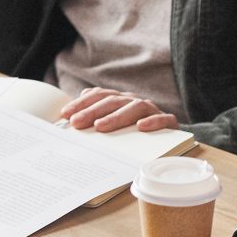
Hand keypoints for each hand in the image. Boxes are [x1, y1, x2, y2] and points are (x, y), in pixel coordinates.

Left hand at [60, 88, 179, 133]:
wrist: (171, 141)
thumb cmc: (134, 135)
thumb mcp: (114, 127)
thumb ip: (95, 121)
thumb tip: (69, 121)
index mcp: (120, 100)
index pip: (99, 95)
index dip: (81, 103)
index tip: (65, 114)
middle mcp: (134, 101)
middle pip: (113, 101)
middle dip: (92, 111)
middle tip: (76, 123)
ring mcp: (152, 110)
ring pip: (136, 107)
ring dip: (117, 116)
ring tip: (101, 126)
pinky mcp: (170, 122)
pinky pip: (164, 119)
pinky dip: (153, 121)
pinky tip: (141, 127)